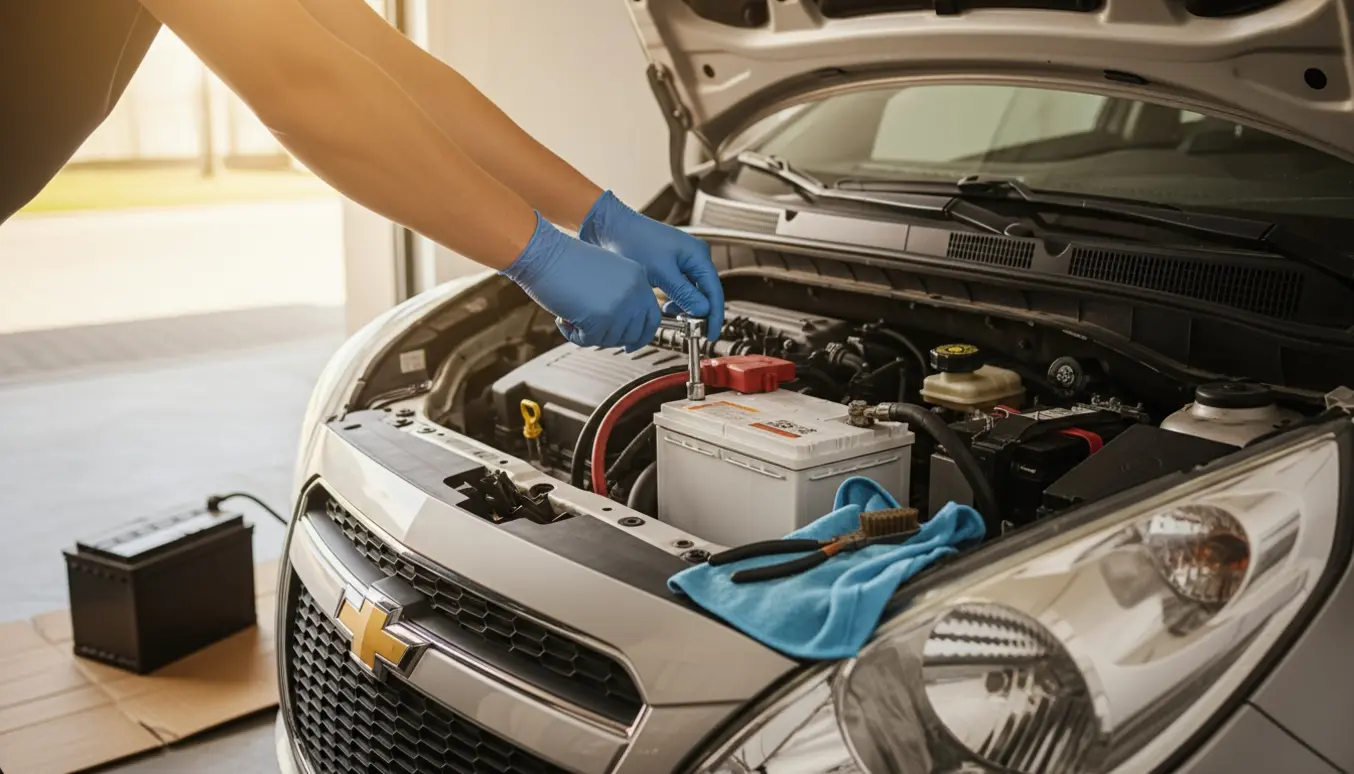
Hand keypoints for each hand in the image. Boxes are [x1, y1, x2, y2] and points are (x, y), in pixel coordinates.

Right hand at [501, 214, 660, 350]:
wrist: (543, 252)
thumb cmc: (566, 261)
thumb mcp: (606, 274)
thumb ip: (620, 298)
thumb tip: (624, 332)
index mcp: (638, 278)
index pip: (652, 318)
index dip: (641, 336)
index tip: (630, 346)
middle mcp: (634, 291)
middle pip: (632, 334)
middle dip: (610, 338)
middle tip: (589, 328)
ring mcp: (619, 306)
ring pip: (610, 340)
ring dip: (588, 334)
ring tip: (571, 314)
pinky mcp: (600, 318)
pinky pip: (589, 341)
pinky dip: (573, 335)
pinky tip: (563, 318)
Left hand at [579, 190, 724, 340]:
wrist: (612, 227)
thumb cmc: (635, 242)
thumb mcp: (661, 272)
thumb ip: (684, 293)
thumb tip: (704, 311)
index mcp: (698, 255)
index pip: (714, 291)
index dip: (714, 315)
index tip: (710, 335)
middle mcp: (695, 256)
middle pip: (706, 292)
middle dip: (699, 313)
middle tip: (692, 332)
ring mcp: (683, 260)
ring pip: (693, 291)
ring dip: (686, 307)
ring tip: (675, 318)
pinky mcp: (671, 264)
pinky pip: (681, 287)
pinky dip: (676, 300)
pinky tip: (666, 307)